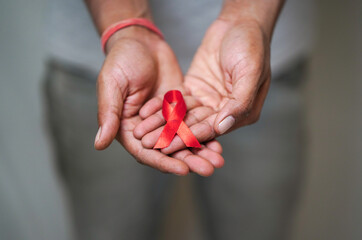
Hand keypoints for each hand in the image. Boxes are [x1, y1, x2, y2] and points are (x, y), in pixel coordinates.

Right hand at [94, 27, 223, 175]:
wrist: (142, 40)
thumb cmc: (121, 60)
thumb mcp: (112, 85)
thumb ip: (108, 114)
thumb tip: (99, 145)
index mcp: (128, 128)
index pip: (146, 151)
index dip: (164, 161)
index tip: (183, 170)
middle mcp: (147, 128)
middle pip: (169, 150)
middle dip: (189, 160)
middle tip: (209, 169)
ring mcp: (165, 119)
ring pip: (184, 139)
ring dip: (201, 150)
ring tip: (218, 159)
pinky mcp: (179, 109)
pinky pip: (193, 123)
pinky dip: (205, 132)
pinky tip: (219, 140)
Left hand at [135, 19, 270, 153]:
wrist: (239, 22)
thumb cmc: (251, 44)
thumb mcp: (250, 72)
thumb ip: (239, 101)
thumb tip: (222, 126)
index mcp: (241, 112)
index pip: (212, 129)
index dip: (190, 138)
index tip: (168, 148)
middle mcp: (223, 110)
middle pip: (194, 126)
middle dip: (171, 135)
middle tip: (149, 144)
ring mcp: (208, 99)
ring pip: (183, 115)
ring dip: (163, 124)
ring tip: (142, 133)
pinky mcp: (195, 89)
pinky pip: (177, 100)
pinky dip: (163, 106)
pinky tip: (146, 113)